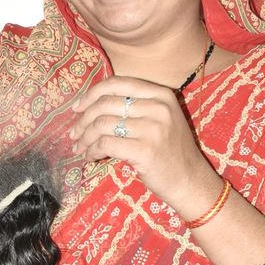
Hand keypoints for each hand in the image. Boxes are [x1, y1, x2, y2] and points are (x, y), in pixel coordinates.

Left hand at [70, 76, 222, 217]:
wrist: (190, 181)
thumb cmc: (170, 152)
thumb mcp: (160, 119)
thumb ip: (134, 106)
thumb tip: (91, 104)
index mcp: (161, 94)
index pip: (117, 83)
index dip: (91, 94)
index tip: (77, 108)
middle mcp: (158, 107)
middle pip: (106, 104)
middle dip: (83, 120)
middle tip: (73, 133)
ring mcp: (153, 128)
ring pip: (102, 124)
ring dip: (85, 137)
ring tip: (79, 148)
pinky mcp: (145, 150)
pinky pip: (106, 144)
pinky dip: (92, 151)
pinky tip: (90, 157)